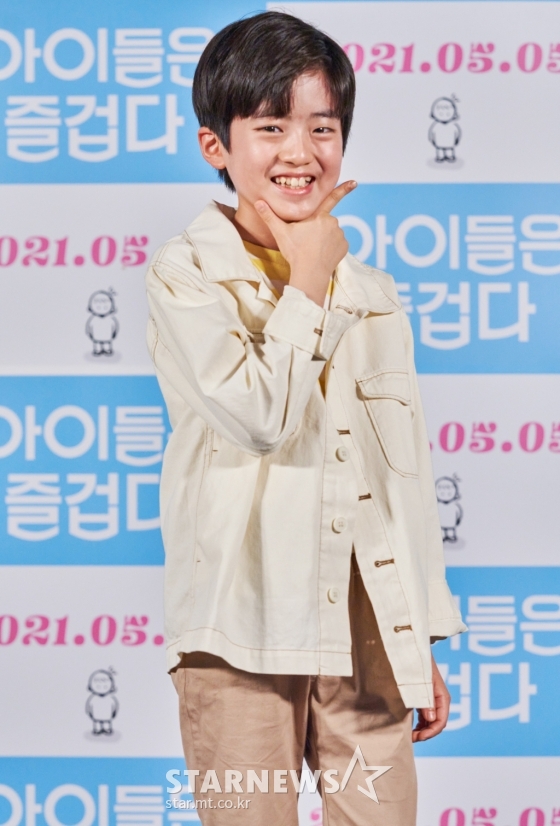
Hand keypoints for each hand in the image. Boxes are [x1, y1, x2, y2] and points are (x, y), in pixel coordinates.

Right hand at [254, 181, 356, 305]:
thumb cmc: (295, 252)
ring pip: (331, 232)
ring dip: (324, 238)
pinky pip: (338, 244)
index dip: (343, 189)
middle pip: (324, 221)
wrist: (310, 273)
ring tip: (313, 249)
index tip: (354, 182)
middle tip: (306, 240)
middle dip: (317, 228)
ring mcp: (340, 235)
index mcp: (318, 216)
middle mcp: (332, 223)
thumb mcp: (280, 233)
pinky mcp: (344, 247)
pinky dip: (331, 248)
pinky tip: (322, 254)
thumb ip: (269, 216)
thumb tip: (258, 202)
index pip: (332, 198)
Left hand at [412, 654, 449, 741]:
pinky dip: (420, 723)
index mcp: (442, 696)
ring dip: (422, 729)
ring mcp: (433, 698)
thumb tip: (432, 720)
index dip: (431, 732)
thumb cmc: (416, 664)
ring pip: (431, 721)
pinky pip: (426, 715)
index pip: (441, 721)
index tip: (418, 737)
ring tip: (409, 734)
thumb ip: (426, 700)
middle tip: (410, 738)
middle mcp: (440, 699)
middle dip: (426, 733)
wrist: (413, 648)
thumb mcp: (421, 682)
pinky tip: (411, 725)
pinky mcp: (426, 697)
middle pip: (437, 723)